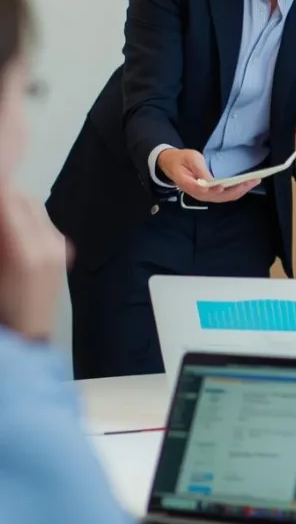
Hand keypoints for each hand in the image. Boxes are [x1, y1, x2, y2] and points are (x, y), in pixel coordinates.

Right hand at [0, 187, 71, 340]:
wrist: (27, 335)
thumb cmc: (4, 308)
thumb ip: (0, 237)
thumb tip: (3, 202)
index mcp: (26, 253)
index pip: (9, 201)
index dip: (0, 188)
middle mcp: (48, 246)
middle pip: (22, 199)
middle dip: (3, 194)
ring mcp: (59, 247)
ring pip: (31, 207)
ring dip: (11, 204)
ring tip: (2, 221)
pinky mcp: (62, 250)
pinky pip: (40, 221)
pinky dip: (22, 217)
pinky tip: (9, 230)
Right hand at [157, 148, 258, 202]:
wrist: (173, 165)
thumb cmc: (182, 160)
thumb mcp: (190, 159)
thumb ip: (200, 170)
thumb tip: (210, 181)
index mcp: (190, 185)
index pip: (203, 191)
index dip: (214, 189)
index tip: (224, 185)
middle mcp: (200, 194)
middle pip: (220, 196)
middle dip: (237, 189)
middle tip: (252, 180)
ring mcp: (206, 196)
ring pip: (225, 197)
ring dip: (241, 190)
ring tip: (254, 181)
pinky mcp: (211, 194)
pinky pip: (226, 195)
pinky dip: (237, 191)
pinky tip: (247, 185)